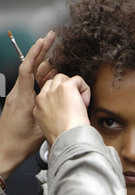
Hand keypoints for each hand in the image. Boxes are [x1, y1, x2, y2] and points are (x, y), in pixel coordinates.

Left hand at [0, 31, 55, 178]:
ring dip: (43, 64)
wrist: (5, 151)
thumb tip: (63, 103)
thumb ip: (50, 113)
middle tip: (52, 38)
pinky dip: (41, 77)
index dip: (35, 53)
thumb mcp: (40, 129)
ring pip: (31, 76)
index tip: (44, 41)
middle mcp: (18, 94)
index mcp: (23, 98)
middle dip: (42, 51)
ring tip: (55, 55)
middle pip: (30, 67)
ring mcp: (18, 97)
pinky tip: (50, 77)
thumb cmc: (19, 143)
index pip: (27, 69)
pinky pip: (31, 85)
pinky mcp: (20, 102)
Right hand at [33, 74, 90, 145]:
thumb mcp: (52, 128)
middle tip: (75, 107)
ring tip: (81, 104)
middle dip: (65, 90)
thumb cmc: (65, 138)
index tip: (67, 111)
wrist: (69, 139)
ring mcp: (53, 91)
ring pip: (63, 77)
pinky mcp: (65, 88)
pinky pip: (78, 79)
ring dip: (74, 88)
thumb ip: (53, 117)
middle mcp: (43, 98)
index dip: (59, 98)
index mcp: (38, 109)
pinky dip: (85, 89)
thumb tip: (63, 112)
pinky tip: (85, 103)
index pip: (46, 93)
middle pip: (53, 82)